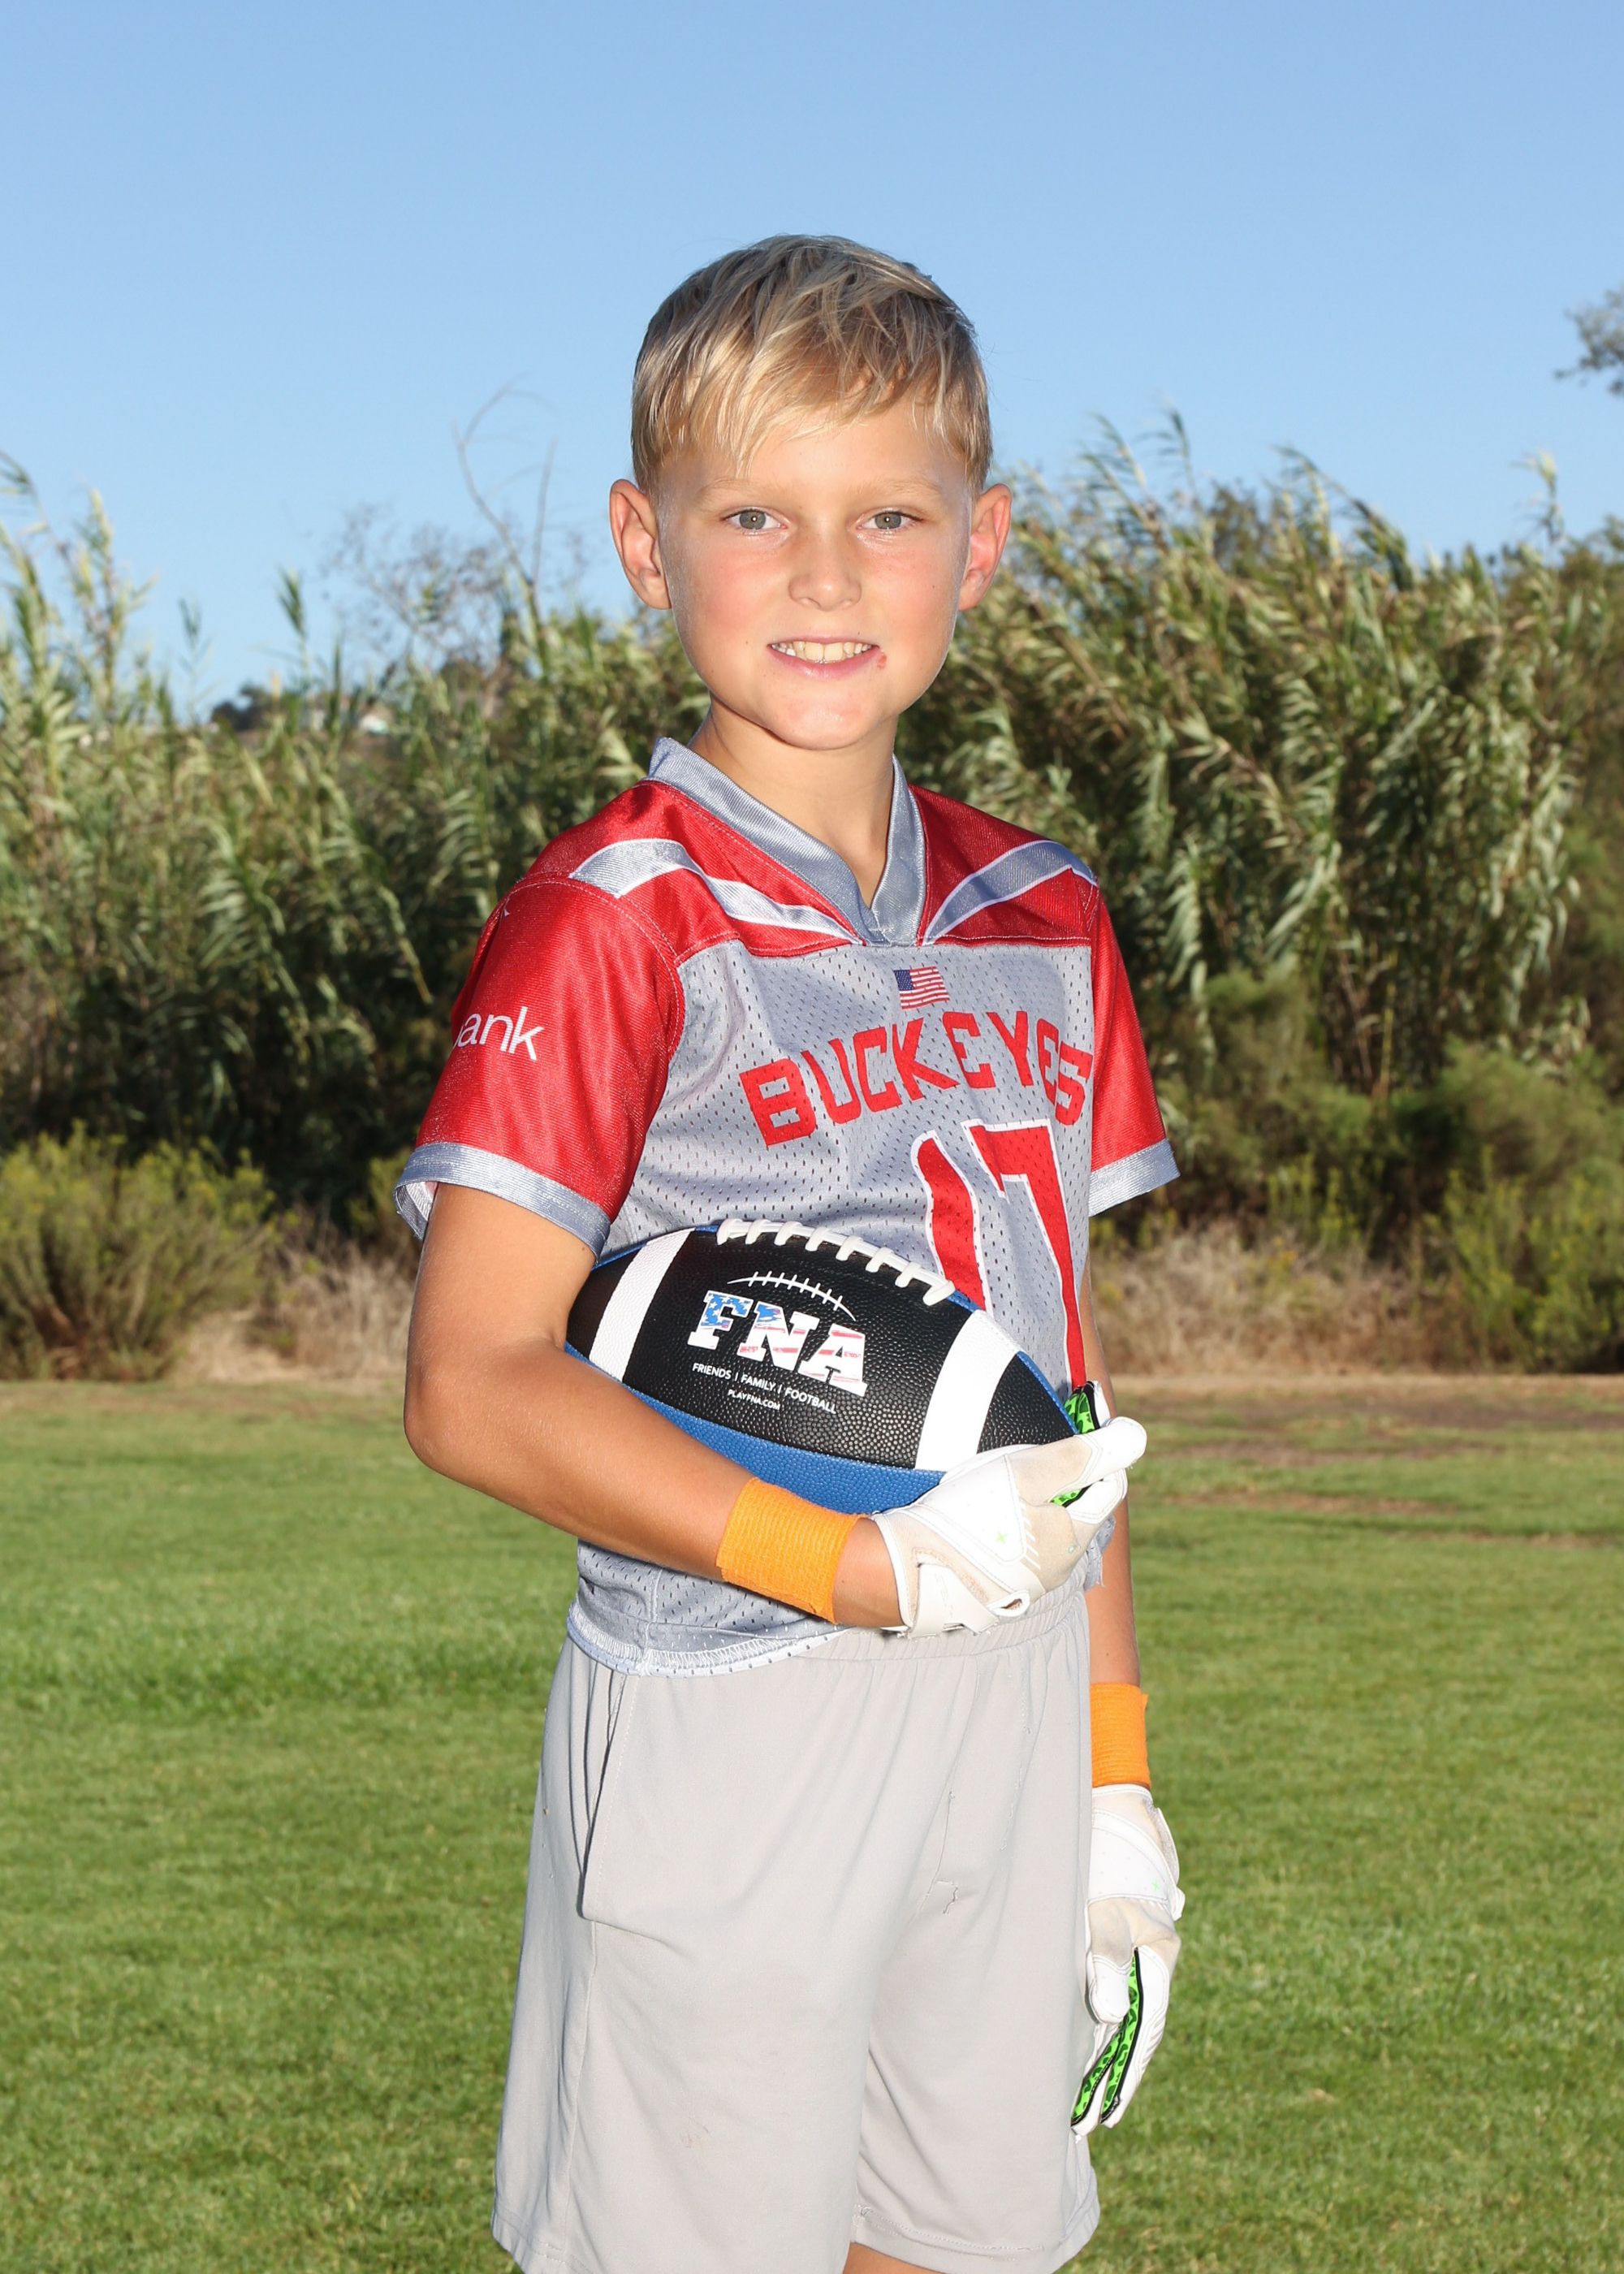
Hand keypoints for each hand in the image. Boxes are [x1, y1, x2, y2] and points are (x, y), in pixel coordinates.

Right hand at [873, 1414, 1146, 1637]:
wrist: (910, 1568)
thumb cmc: (972, 1515)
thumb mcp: (1029, 1472)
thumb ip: (1083, 1454)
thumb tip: (1136, 1435)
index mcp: (1074, 1538)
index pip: (1109, 1488)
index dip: (1101, 1456)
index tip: (1081, 1433)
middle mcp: (1060, 1571)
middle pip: (1078, 1515)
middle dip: (1065, 1486)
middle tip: (1036, 1461)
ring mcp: (1028, 1588)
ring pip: (1049, 1539)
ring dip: (1038, 1512)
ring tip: (1005, 1491)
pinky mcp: (996, 1597)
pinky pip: (1019, 1558)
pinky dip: (1013, 1535)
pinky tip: (985, 1523)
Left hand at [1073, 1783, 1183, 2133]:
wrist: (1114, 1804)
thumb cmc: (1106, 1856)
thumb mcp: (1106, 1907)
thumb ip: (1107, 1958)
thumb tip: (1110, 2015)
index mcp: (1158, 1956)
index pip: (1142, 2031)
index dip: (1122, 2075)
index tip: (1103, 2116)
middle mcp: (1151, 1958)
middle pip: (1134, 2030)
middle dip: (1111, 2076)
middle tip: (1087, 2123)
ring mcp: (1136, 1949)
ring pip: (1123, 2014)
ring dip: (1104, 2055)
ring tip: (1083, 2097)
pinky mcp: (1116, 1936)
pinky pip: (1111, 1989)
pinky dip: (1100, 2022)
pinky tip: (1085, 2042)